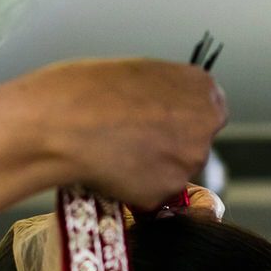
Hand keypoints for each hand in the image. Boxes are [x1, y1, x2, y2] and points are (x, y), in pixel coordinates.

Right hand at [0, 58, 227, 207]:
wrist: (62, 120)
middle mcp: (205, 125)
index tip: (159, 124)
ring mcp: (188, 160)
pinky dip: (136, 190)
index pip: (208, 113)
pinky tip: (111, 171)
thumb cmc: (88, 90)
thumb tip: (165, 114)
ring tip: (114, 153)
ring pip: (174, 173)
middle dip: (169, 148)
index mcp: (203, 88)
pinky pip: (154, 196)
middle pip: (195, 145)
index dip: (179, 121)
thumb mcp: (139, 75)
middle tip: (131, 141)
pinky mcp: (167, 191)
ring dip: (152, 171)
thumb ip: (166, 95)